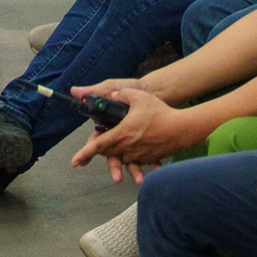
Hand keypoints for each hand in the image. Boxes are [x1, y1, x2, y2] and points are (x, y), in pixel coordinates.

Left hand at [68, 84, 187, 182]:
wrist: (182, 129)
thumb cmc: (159, 112)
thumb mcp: (138, 97)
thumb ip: (121, 94)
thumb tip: (112, 94)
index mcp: (121, 134)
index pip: (98, 145)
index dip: (85, 153)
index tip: (75, 162)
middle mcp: (128, 148)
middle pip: (108, 153)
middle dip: (102, 150)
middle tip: (98, 145)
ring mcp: (139, 155)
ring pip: (122, 158)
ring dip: (118, 154)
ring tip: (119, 146)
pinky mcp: (149, 158)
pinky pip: (136, 160)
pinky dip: (133, 156)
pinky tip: (139, 148)